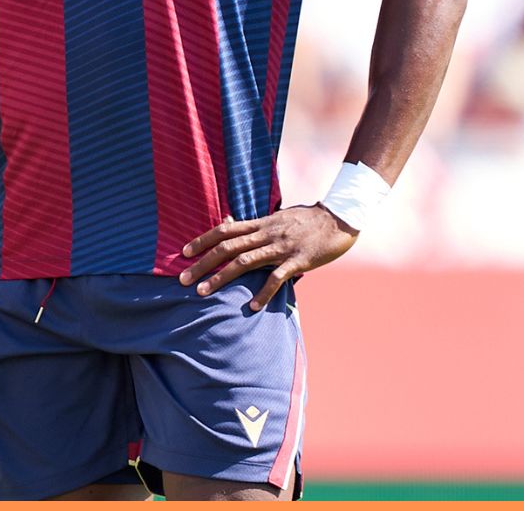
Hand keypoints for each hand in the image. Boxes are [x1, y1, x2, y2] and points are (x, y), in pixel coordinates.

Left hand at [178, 205, 357, 310]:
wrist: (340, 217)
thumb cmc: (307, 219)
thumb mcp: (278, 217)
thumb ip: (255, 224)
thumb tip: (230, 223)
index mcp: (261, 223)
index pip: (224, 230)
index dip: (202, 240)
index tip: (183, 252)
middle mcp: (266, 234)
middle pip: (227, 247)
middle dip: (203, 263)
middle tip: (182, 279)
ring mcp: (282, 247)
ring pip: (244, 262)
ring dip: (221, 278)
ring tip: (202, 292)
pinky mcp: (298, 261)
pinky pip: (277, 278)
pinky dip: (263, 292)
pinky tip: (251, 306)